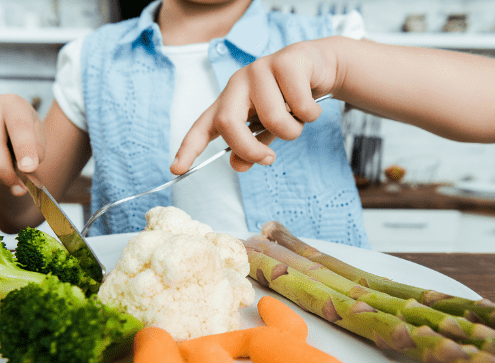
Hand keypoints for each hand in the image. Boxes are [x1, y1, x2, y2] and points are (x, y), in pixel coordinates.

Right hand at [0, 94, 45, 195]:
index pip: (19, 127)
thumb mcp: (37, 143)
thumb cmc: (24, 137)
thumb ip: (35, 158)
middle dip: (4, 169)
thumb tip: (23, 176)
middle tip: (17, 187)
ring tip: (4, 162)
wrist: (4, 128)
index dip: (24, 149)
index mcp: (13, 103)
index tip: (29, 169)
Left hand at [171, 40, 336, 174]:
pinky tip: (311, 101)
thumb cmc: (287, 101)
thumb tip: (239, 165)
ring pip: (273, 118)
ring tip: (298, 117)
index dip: (188, 149)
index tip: (177, 169)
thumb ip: (251, 148)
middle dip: (249, 148)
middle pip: (228, 123)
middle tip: (268, 159)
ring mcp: (259, 69)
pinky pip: (300, 106)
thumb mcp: (266, 130)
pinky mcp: (285, 61)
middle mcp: (238, 83)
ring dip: (292, 130)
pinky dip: (311, 114)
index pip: (202, 127)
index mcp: (228, 102)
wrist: (317, 67)